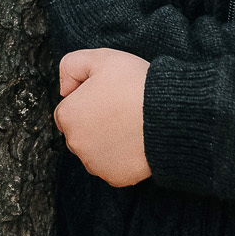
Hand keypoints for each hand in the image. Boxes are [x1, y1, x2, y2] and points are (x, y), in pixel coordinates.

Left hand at [54, 49, 150, 187]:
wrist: (170, 114)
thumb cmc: (136, 84)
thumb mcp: (101, 58)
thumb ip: (71, 65)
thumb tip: (64, 89)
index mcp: (68, 115)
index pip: (67, 111)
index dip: (86, 101)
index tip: (106, 96)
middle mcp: (75, 144)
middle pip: (79, 133)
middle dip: (94, 123)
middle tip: (120, 109)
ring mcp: (95, 164)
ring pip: (95, 151)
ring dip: (107, 141)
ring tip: (130, 124)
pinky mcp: (115, 177)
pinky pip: (114, 166)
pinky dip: (122, 157)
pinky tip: (136, 141)